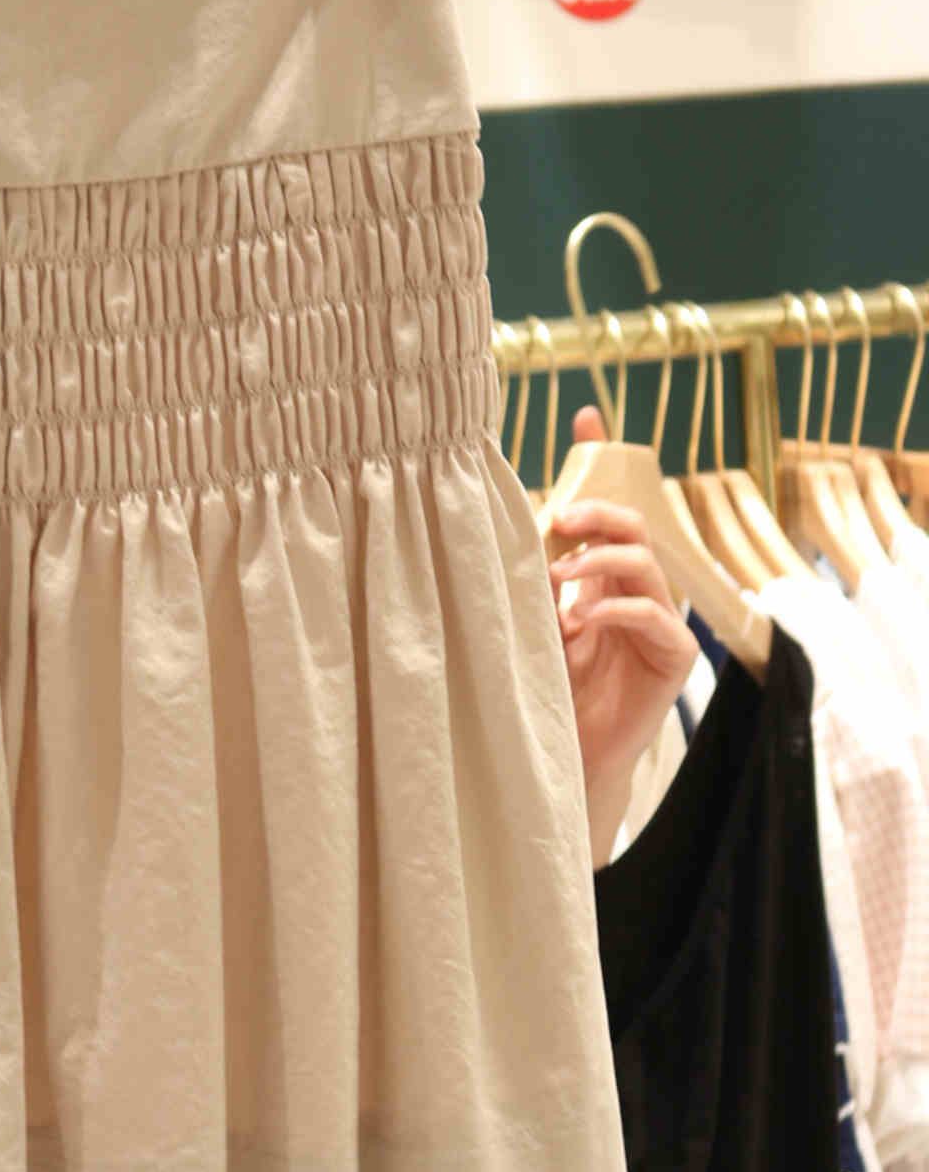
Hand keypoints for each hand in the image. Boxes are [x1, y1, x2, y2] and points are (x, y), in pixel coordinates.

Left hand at [546, 407, 698, 863]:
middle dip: (597, 511)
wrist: (563, 755)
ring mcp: (661, 619)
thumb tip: (496, 524)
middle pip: (633, 523)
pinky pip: (654, 615)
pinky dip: (613, 610)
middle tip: (557, 518)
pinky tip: (578, 624)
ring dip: (598, 563)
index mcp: (603, 573)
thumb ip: (526, 576)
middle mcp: (637, 587)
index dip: (601, 457)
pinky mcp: (674, 655)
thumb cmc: (542, 687)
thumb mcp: (526, 620)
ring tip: (557, 581)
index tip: (583, 417)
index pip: (609, 504)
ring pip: (644, 562)